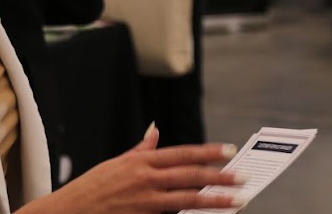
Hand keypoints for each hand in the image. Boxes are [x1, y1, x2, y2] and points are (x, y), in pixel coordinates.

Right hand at [20, 124, 243, 213]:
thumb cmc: (88, 190)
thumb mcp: (114, 164)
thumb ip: (140, 150)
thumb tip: (155, 130)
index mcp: (140, 162)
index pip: (182, 154)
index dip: (207, 152)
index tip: (229, 152)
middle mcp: (144, 180)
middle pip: (190, 176)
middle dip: (220, 177)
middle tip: (243, 178)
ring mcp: (143, 202)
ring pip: (186, 200)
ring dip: (213, 201)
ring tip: (236, 200)